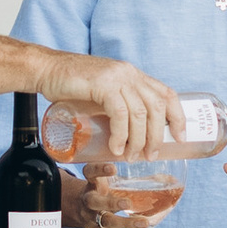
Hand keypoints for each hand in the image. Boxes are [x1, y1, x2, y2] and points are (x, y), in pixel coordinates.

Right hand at [41, 56, 181, 161]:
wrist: (45, 70)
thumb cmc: (71, 86)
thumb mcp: (102, 93)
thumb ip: (117, 105)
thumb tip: (131, 134)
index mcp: (133, 75)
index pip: (166, 93)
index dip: (178, 116)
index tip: (180, 138)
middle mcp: (129, 73)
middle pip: (157, 107)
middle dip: (158, 135)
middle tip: (150, 155)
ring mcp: (117, 77)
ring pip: (140, 113)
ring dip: (139, 140)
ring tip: (131, 157)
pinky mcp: (102, 84)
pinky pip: (120, 113)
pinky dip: (121, 134)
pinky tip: (116, 148)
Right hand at [61, 160, 160, 227]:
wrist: (77, 208)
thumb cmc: (96, 190)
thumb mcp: (100, 180)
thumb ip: (115, 175)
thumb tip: (150, 168)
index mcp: (89, 184)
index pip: (89, 173)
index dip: (99, 170)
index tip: (113, 168)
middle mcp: (88, 201)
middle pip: (95, 203)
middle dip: (111, 203)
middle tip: (127, 203)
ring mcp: (91, 218)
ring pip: (107, 222)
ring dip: (126, 223)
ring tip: (144, 222)